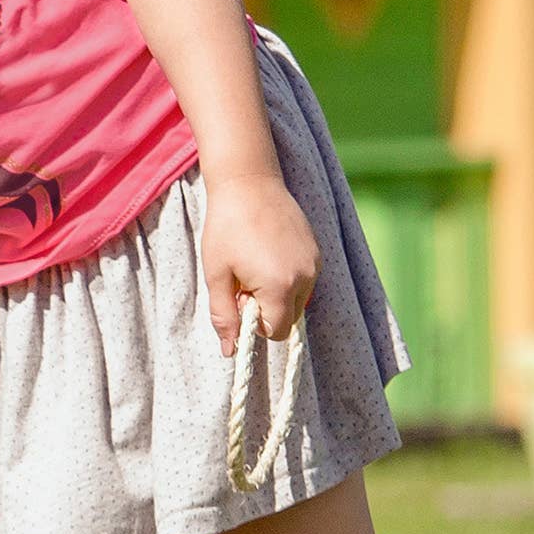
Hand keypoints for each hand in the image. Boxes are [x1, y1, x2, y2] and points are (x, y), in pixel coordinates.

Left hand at [201, 165, 319, 352]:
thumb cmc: (226, 228)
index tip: (239, 298)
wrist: (248, 182)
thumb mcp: (217, 275)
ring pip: (298, 299)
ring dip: (277, 293)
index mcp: (280, 287)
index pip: (276, 332)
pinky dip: (287, 277)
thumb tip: (230, 352)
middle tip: (244, 280)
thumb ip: (224, 316)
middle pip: (290, 318)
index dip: (255, 324)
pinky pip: (304, 279)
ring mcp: (315, 263)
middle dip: (267, 310)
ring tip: (254, 264)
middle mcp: (305, 277)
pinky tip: (267, 252)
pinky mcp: (317, 250)